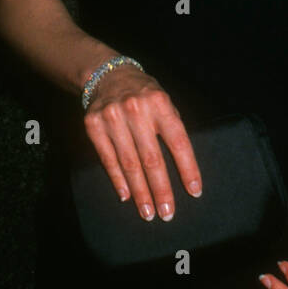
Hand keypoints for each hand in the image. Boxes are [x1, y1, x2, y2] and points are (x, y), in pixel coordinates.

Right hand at [82, 64, 200, 219]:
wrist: (107, 75)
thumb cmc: (144, 93)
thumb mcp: (164, 101)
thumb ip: (172, 128)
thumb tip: (184, 167)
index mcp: (160, 103)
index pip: (178, 141)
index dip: (187, 168)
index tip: (194, 192)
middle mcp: (136, 110)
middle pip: (152, 158)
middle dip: (161, 189)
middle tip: (168, 213)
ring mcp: (112, 117)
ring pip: (129, 163)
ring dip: (140, 192)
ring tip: (148, 212)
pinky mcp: (93, 126)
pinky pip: (108, 159)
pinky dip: (118, 180)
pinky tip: (127, 196)